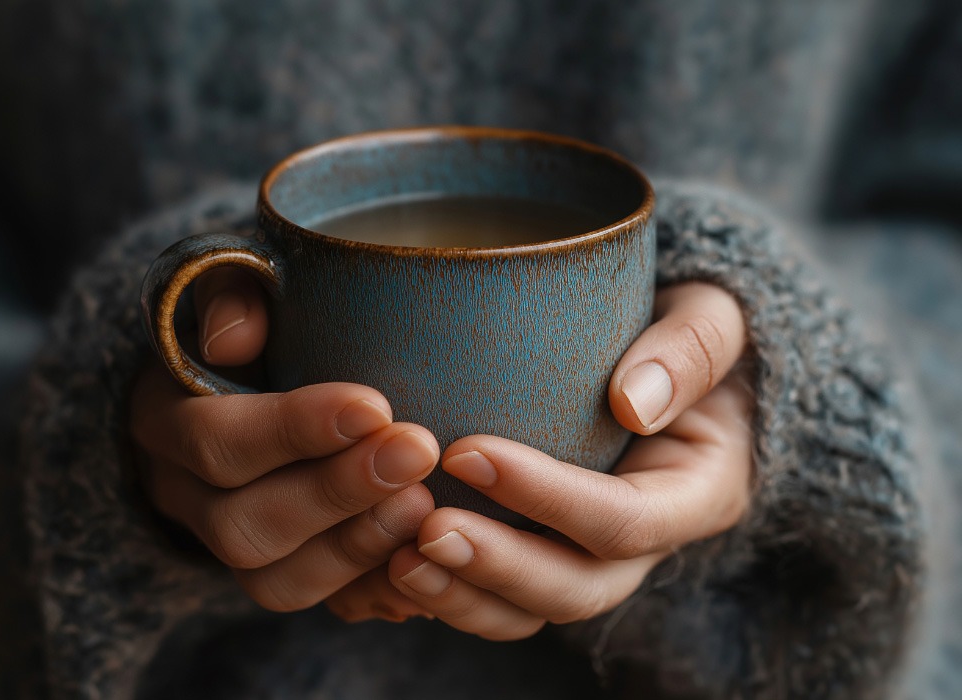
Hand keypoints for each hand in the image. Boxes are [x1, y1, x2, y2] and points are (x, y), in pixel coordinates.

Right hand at [129, 269, 440, 620]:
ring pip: (277, 580)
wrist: (254, 378)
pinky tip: (423, 564)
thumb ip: (229, 293)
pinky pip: (318, 604)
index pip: (214, 439)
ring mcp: (231, 545)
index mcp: (165, 419)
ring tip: (424, 506)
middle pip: (244, 524)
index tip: (374, 406)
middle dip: (337, 492)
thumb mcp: (232, 282)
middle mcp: (187, 495)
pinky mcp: (280, 571)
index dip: (292, 430)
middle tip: (417, 452)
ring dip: (356, 547)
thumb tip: (235, 339)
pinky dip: (371, 589)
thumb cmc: (258, 321)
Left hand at [330, 283, 753, 638]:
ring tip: (395, 563)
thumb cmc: (689, 334)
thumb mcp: (713, 316)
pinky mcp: (548, 550)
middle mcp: (645, 542)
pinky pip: (499, 597)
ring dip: (463, 596)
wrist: (671, 363)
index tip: (467, 452)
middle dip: (498, 568)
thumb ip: (690, 348)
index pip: (625, 520)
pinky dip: (448, 591)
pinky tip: (389, 564)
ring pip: (531, 610)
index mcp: (695, 491)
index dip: (546, 498)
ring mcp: (593, 554)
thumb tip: (633, 403)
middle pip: (576, 587)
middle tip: (423, 531)